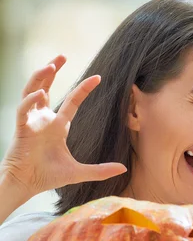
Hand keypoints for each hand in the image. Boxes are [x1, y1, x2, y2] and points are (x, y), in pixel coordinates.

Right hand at [0, 55, 126, 198]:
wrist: (27, 184)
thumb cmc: (48, 176)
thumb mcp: (79, 172)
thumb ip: (101, 170)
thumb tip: (124, 169)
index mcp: (58, 125)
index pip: (72, 101)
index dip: (83, 88)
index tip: (98, 77)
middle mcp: (44, 119)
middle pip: (47, 87)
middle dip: (52, 71)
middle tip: (61, 56)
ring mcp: (31, 121)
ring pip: (32, 92)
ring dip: (40, 78)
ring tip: (50, 65)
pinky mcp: (20, 128)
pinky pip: (23, 109)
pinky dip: (30, 100)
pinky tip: (40, 93)